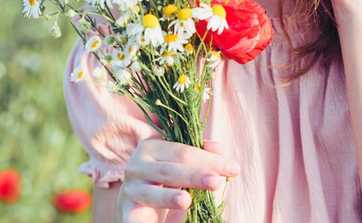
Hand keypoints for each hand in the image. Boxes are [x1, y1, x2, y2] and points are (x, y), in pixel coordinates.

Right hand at [115, 139, 239, 222]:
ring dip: (168, 197)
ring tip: (186, 201)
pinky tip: (162, 221)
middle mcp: (137, 165)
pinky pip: (135, 218)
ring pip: (152, 194)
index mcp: (151, 147)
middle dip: (195, 175)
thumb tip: (219, 148)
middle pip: (170, 170)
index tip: (233, 168)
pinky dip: (142, 222)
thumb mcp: (177, 162)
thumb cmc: (162, 178)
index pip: (184, 151)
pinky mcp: (127, 212)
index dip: (208, 159)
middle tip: (216, 181)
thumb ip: (197, 154)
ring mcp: (131, 189)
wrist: (133, 200)